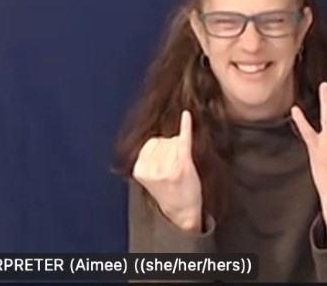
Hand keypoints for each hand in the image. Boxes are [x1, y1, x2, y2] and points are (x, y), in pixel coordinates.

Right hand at [132, 110, 203, 233]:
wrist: (182, 211)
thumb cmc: (169, 191)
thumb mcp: (150, 175)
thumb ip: (149, 156)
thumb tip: (154, 132)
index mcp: (139, 168)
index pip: (153, 142)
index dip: (162, 149)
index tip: (164, 164)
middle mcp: (152, 167)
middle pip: (165, 140)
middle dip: (171, 150)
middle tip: (174, 169)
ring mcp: (168, 166)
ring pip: (175, 140)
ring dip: (180, 151)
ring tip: (180, 169)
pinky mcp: (183, 164)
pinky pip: (184, 140)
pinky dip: (186, 126)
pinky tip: (187, 115)